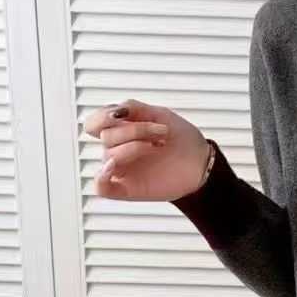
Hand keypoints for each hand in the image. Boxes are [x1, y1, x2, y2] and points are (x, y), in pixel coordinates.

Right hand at [81, 98, 210, 200]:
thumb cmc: (182, 140)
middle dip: (135, 130)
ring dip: (135, 146)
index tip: (124, 114)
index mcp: (122, 131)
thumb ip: (134, 108)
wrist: (202, 162)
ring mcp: (122, 170)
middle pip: (106, 136)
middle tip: (161, 132)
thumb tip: (114, 110)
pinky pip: (101, 187)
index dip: (102, 116)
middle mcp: (118, 150)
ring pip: (109, 155)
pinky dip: (101, 177)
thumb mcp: (160, 114)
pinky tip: (114, 167)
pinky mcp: (127, 188)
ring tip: (157, 146)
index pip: (94, 124)